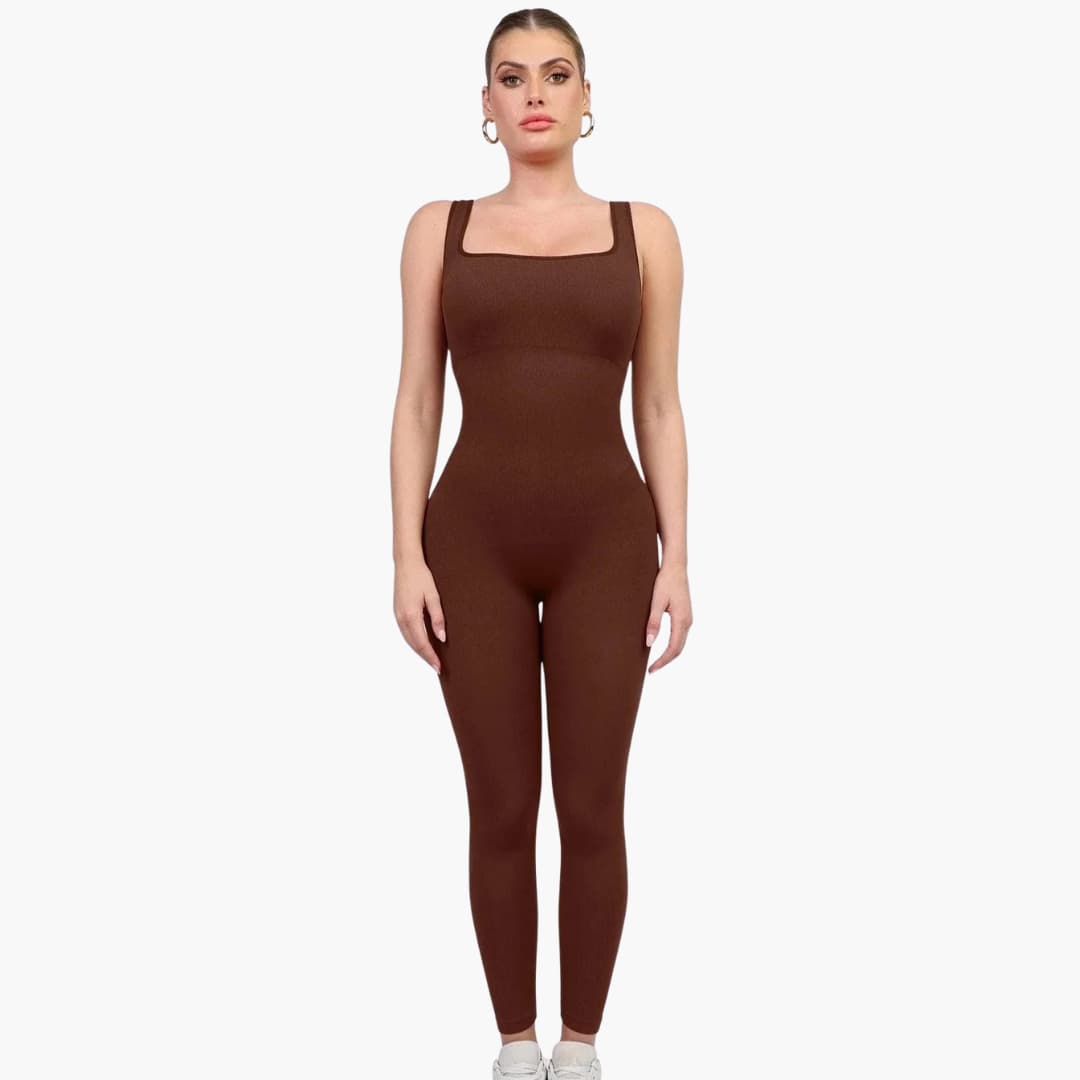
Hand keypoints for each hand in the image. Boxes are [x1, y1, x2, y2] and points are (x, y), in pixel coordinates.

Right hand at [394, 556, 445, 674]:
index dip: (430, 656)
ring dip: (419, 651)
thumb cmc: (421, 576)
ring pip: (408, 640)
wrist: (406, 563)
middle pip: (414, 645)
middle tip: (437, 667)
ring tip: (431, 659)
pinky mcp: (397, 612)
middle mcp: (401, 618)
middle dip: (425, 657)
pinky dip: (413, 642)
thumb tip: (442, 638)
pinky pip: (405, 633)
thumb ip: (438, 618)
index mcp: (411, 615)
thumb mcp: (434, 596)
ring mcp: (397, 615)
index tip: (438, 667)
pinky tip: (422, 644)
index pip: (422, 643)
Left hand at [644, 562, 691, 673]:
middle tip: (651, 670)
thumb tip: (650, 643)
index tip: (651, 670)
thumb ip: (653, 623)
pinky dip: (672, 645)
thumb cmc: (665, 582)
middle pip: (678, 649)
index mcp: (682, 621)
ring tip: (655, 662)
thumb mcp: (656, 602)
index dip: (662, 661)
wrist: (676, 567)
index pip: (673, 649)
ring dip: (669, 654)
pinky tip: (662, 647)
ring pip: (680, 643)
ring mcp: (688, 619)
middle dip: (665, 661)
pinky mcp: (685, 615)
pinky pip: (680, 636)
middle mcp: (688, 622)